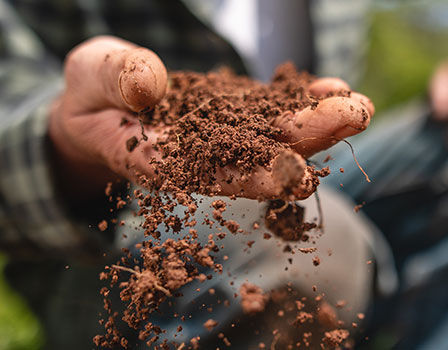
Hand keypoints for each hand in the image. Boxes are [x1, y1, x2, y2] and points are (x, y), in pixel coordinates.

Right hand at [48, 36, 373, 200]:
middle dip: (308, 141)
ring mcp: (224, 138)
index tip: (295, 175)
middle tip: (354, 118)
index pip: (209, 175)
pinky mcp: (237, 117)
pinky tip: (339, 89)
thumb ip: (115, 78)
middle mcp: (201, 158)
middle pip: (258, 157)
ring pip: (275, 136)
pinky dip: (305, 102)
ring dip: (320, 124)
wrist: (100, 103)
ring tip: (359, 105)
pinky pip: (275, 111)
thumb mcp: (88, 76)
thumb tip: (149, 83)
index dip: (253, 176)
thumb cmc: (88, 95)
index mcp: (159, 161)